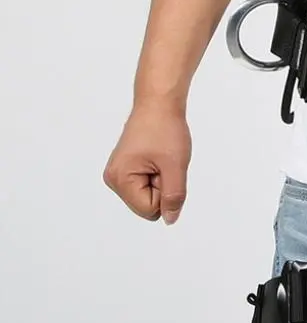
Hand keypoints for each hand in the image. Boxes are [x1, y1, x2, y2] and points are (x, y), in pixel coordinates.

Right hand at [104, 101, 191, 224]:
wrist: (158, 102)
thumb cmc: (166, 129)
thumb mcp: (176, 165)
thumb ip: (173, 196)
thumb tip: (170, 220)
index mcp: (120, 180)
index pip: (150, 209)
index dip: (166, 191)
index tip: (165, 166)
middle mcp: (113, 179)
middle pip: (146, 204)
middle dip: (161, 185)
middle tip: (164, 160)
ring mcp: (117, 173)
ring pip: (147, 194)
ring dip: (160, 178)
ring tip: (160, 157)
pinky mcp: (125, 167)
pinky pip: (145, 183)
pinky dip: (157, 172)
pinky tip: (156, 156)